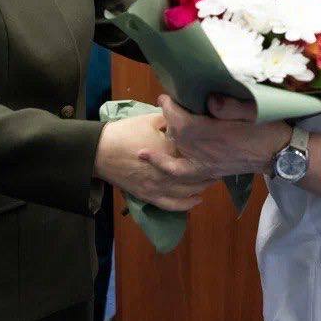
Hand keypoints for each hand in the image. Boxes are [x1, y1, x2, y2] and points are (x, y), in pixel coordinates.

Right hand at [94, 112, 213, 210]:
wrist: (100, 151)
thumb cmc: (125, 132)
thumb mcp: (152, 119)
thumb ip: (172, 119)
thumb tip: (188, 115)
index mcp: (169, 152)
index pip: (196, 154)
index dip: (208, 152)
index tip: (219, 147)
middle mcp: (167, 173)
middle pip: (195, 176)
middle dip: (209, 171)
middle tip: (220, 164)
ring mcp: (158, 187)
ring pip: (187, 192)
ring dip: (202, 187)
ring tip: (212, 179)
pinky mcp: (149, 196)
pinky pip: (172, 205)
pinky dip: (186, 204)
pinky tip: (196, 200)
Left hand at [148, 95, 291, 179]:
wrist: (280, 154)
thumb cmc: (268, 129)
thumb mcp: (255, 110)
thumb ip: (230, 106)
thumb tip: (209, 100)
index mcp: (214, 133)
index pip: (180, 120)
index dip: (169, 106)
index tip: (166, 95)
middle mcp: (205, 150)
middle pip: (175, 133)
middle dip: (168, 116)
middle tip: (169, 102)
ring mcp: (205, 163)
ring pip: (175, 148)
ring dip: (167, 134)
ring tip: (164, 121)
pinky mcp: (207, 171)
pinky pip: (179, 172)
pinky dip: (162, 166)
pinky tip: (147, 157)